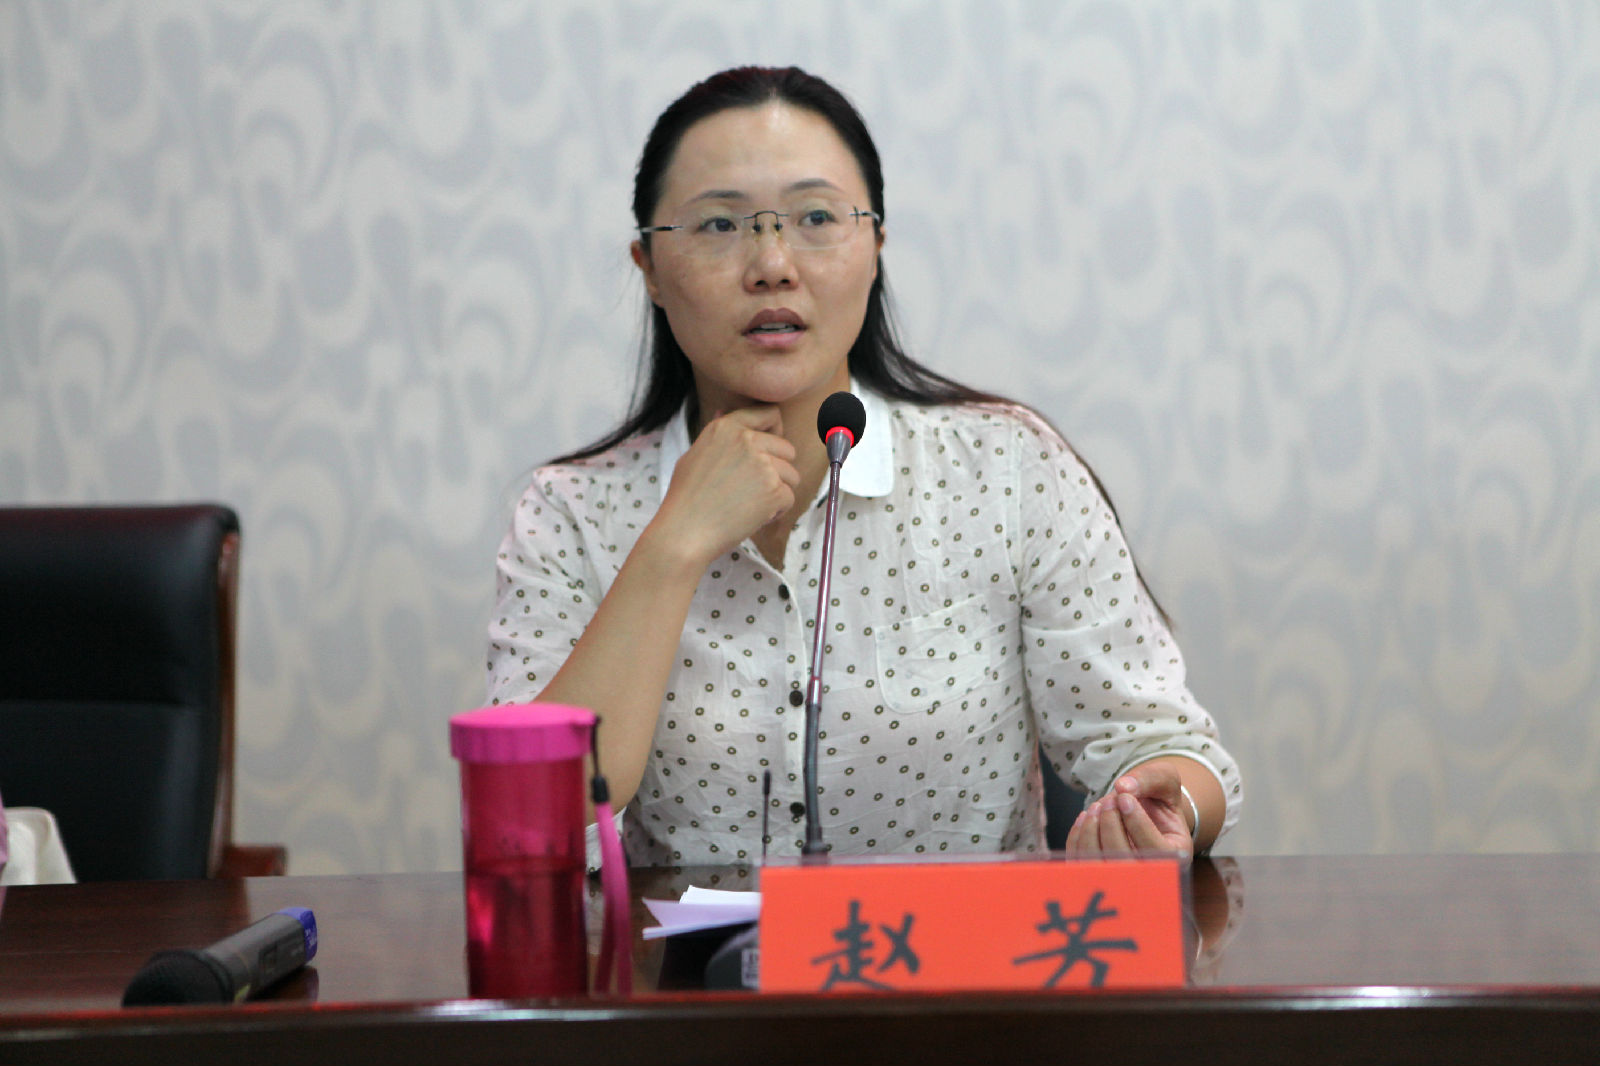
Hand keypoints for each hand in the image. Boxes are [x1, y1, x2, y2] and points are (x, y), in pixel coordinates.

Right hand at [654, 406, 799, 565]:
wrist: (684, 532)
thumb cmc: (685, 498)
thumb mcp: (694, 454)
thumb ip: (717, 434)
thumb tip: (724, 412)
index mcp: (727, 428)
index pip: (769, 413)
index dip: (775, 431)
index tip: (769, 449)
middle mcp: (747, 440)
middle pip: (787, 448)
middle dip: (778, 469)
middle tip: (754, 489)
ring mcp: (763, 465)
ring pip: (792, 475)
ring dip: (777, 491)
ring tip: (750, 504)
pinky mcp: (774, 490)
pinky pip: (789, 498)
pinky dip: (776, 511)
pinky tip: (753, 517)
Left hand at [1063, 760, 1193, 863]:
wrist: (1145, 812)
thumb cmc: (1158, 798)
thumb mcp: (1164, 779)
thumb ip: (1150, 779)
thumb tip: (1123, 786)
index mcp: (1175, 854)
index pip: (1156, 849)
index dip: (1136, 823)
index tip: (1124, 797)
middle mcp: (1150, 874)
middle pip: (1125, 861)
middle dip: (1111, 826)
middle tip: (1108, 800)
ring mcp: (1121, 877)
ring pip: (1098, 865)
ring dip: (1091, 832)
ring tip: (1097, 806)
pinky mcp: (1096, 874)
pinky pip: (1079, 862)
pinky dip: (1077, 837)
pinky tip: (1086, 817)